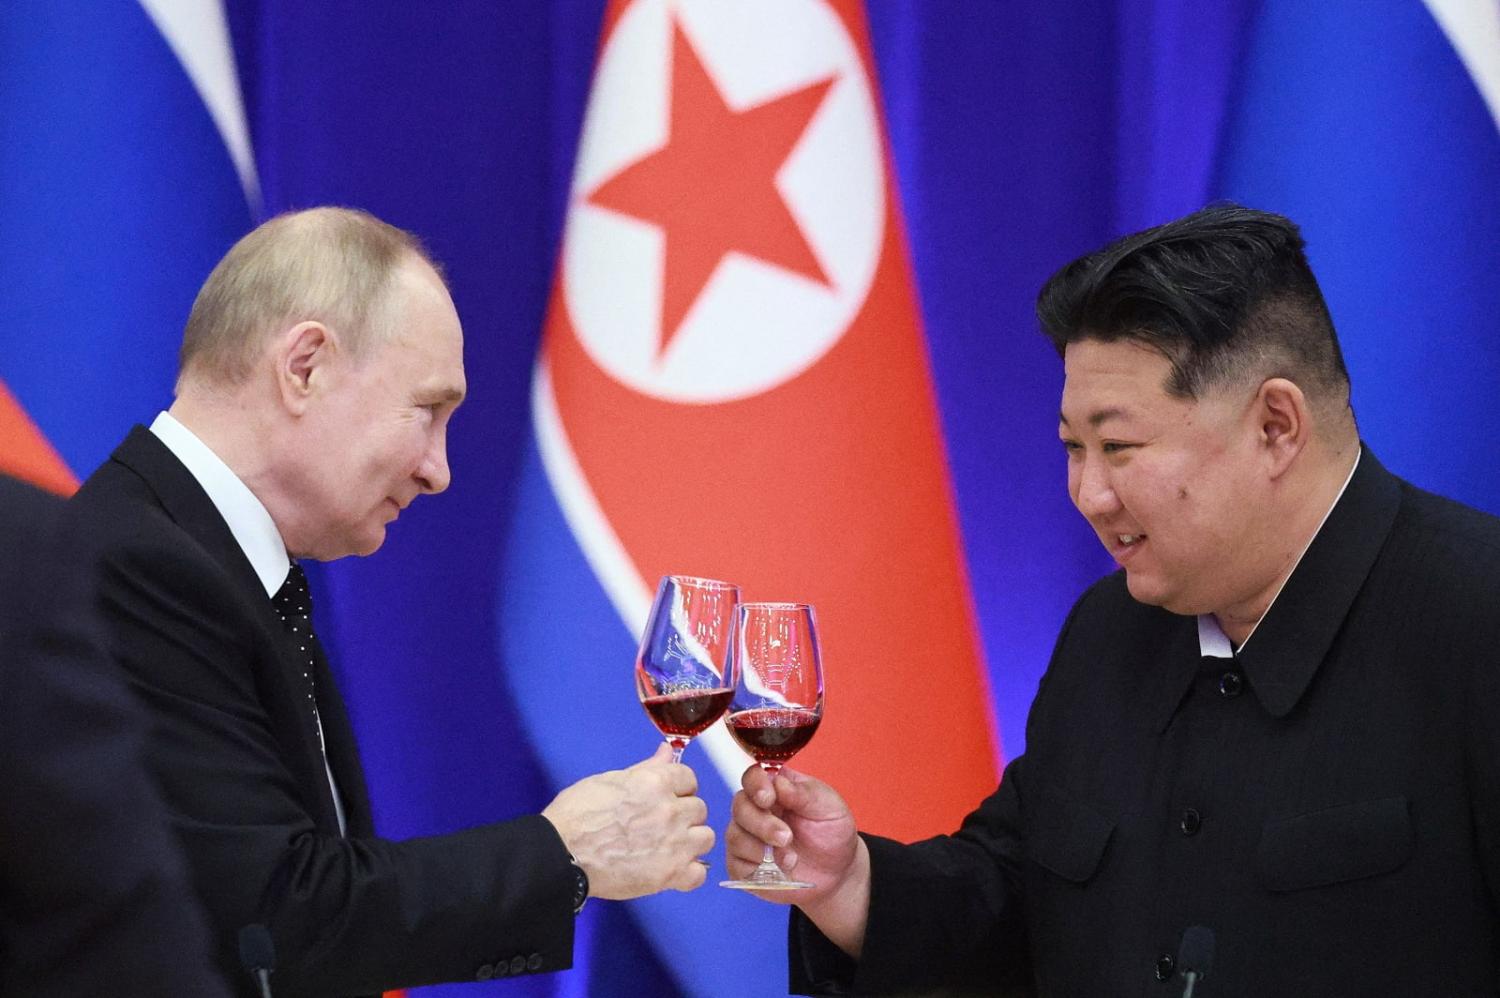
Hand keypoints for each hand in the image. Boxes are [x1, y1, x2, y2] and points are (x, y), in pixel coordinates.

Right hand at [542, 743, 712, 898]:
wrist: (560, 855)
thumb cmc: (576, 816)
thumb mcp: (608, 780)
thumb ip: (645, 768)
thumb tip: (666, 752)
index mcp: (655, 782)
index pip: (689, 778)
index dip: (677, 788)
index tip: (666, 797)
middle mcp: (669, 810)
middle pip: (699, 808)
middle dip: (683, 814)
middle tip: (661, 825)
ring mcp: (673, 844)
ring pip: (705, 838)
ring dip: (690, 842)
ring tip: (668, 847)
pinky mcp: (669, 875)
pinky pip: (699, 874)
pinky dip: (687, 873)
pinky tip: (671, 870)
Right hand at [726, 765, 870, 956]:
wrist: (838, 872)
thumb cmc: (831, 832)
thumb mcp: (828, 806)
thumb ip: (803, 794)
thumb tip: (778, 782)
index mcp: (775, 789)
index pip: (753, 777)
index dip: (756, 785)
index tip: (768, 798)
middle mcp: (757, 810)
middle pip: (740, 806)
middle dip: (762, 823)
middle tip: (786, 837)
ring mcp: (748, 838)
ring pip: (735, 835)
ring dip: (762, 848)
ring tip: (791, 859)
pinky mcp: (744, 866)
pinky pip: (736, 864)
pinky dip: (756, 868)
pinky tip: (778, 870)